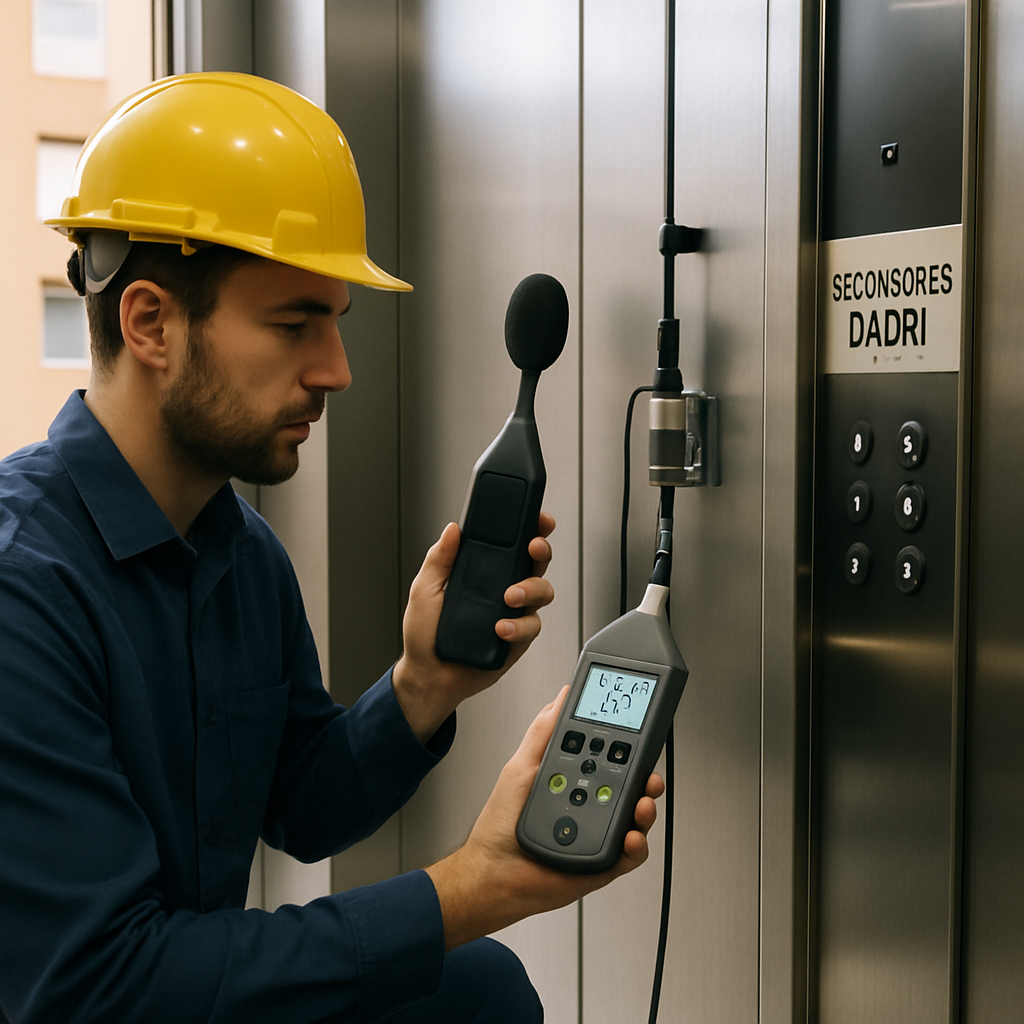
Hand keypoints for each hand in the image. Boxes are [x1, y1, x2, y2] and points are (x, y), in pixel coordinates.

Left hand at [392, 514, 555, 742]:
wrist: (429, 676)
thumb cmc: (425, 635)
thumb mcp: (425, 590)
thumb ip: (439, 559)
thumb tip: (452, 529)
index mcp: (483, 572)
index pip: (511, 542)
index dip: (530, 527)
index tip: (537, 517)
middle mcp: (502, 588)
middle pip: (535, 562)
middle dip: (541, 550)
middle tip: (532, 548)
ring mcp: (513, 613)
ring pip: (543, 592)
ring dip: (531, 589)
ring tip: (509, 597)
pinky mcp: (519, 638)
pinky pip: (533, 626)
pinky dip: (518, 626)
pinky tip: (499, 628)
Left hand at [425, 687, 663, 949]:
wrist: (492, 872)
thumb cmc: (501, 824)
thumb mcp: (521, 767)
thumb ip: (543, 731)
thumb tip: (560, 697)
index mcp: (575, 779)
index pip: (611, 758)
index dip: (630, 748)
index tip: (640, 736)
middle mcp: (591, 803)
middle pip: (632, 786)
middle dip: (647, 778)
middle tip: (648, 774)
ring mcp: (599, 832)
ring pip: (637, 817)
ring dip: (646, 809)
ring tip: (640, 805)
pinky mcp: (604, 862)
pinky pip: (632, 854)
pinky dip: (637, 845)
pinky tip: (629, 837)